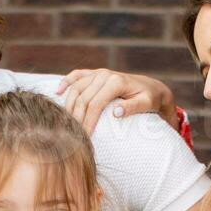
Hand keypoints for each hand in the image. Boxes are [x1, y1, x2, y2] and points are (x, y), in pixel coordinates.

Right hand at [57, 69, 175, 133]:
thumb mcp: (147, 103)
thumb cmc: (150, 99)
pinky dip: (66, 82)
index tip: (84, 137)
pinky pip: (76, 75)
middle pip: (82, 98)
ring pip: (76, 89)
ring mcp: (98, 72)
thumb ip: (132, 107)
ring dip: (69, 105)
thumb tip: (116, 112)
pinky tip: (58, 92)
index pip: (95, 104)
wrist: (152, 87)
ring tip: (66, 123)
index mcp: (116, 81)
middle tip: (73, 135)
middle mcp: (104, 74)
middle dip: (76, 117)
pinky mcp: (95, 73)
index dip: (87, 121)